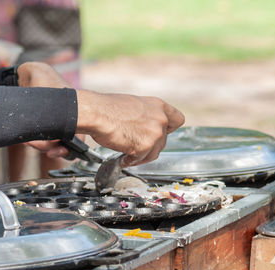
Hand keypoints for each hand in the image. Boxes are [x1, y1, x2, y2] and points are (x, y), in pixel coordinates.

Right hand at [17, 62, 184, 166]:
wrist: (97, 113)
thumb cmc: (108, 108)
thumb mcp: (133, 105)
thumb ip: (146, 115)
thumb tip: (145, 127)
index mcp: (158, 105)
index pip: (177, 120)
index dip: (168, 129)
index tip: (160, 133)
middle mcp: (160, 118)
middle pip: (164, 140)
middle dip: (150, 146)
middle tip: (136, 147)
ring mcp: (155, 132)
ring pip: (154, 152)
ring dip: (142, 155)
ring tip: (127, 153)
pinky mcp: (146, 146)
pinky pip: (141, 159)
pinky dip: (132, 160)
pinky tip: (123, 156)